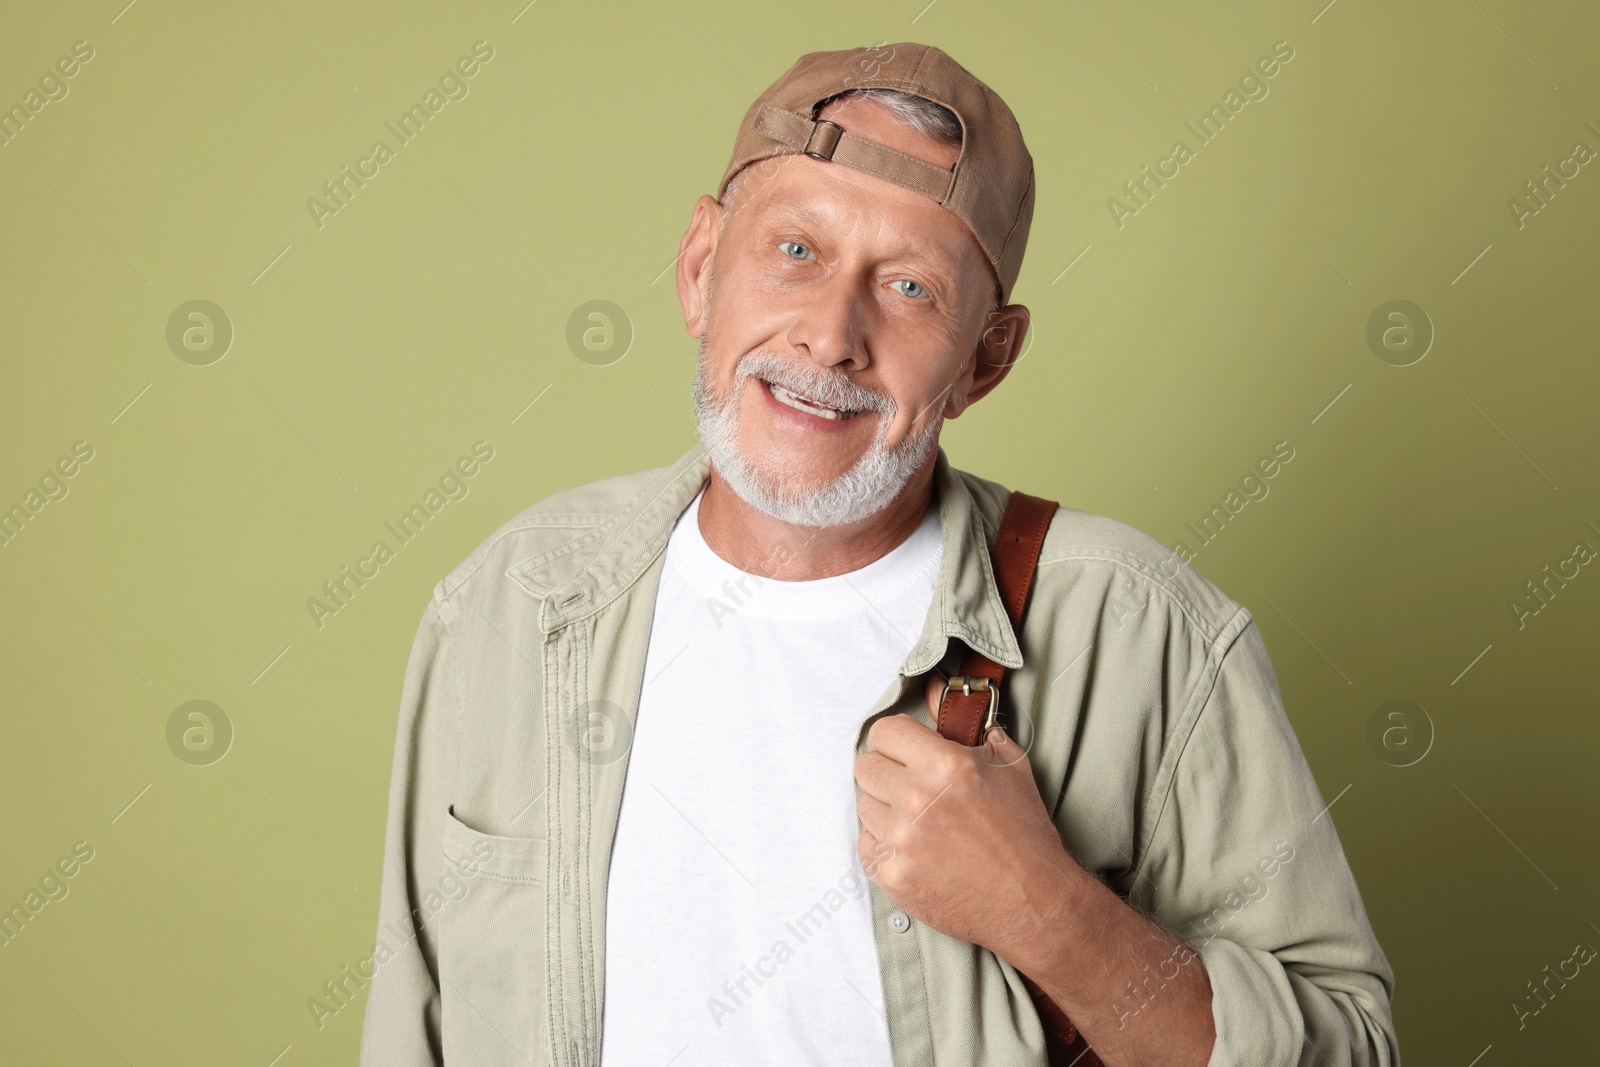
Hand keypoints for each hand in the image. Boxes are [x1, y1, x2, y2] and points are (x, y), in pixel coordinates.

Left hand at [852, 672, 1082, 962]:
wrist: (1035, 902)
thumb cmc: (1024, 831)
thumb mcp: (1007, 764)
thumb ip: (966, 723)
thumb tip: (933, 687)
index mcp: (945, 765)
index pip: (883, 731)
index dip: (897, 740)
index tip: (908, 752)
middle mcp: (917, 800)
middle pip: (866, 767)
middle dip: (889, 773)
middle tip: (915, 788)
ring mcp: (901, 841)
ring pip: (865, 806)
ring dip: (887, 811)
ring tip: (922, 824)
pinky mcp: (892, 876)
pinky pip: (866, 845)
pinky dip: (886, 846)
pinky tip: (917, 850)